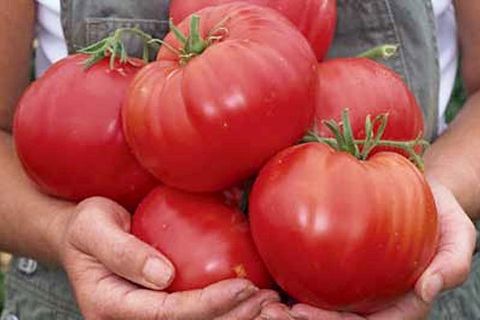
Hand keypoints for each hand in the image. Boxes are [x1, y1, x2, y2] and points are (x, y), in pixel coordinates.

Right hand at [58, 197, 278, 318]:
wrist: (81, 235)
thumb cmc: (86, 227)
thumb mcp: (93, 228)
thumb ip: (122, 251)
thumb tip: (163, 276)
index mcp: (111, 307)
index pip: (166, 315)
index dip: (207, 305)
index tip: (243, 288)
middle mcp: (130, 319)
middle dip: (231, 317)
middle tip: (267, 299)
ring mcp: (146, 314)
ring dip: (234, 317)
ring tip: (267, 301)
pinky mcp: (160, 305)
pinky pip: (195, 312)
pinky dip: (225, 307)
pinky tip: (249, 296)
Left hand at [261, 180, 475, 319]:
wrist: (423, 190)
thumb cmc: (443, 214)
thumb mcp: (460, 235)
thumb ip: (452, 264)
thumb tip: (427, 290)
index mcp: (402, 301)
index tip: (301, 313)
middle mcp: (375, 297)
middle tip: (271, 310)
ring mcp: (357, 280)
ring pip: (323, 304)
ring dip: (291, 308)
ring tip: (262, 299)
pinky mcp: (341, 259)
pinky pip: (316, 274)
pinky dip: (292, 279)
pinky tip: (269, 272)